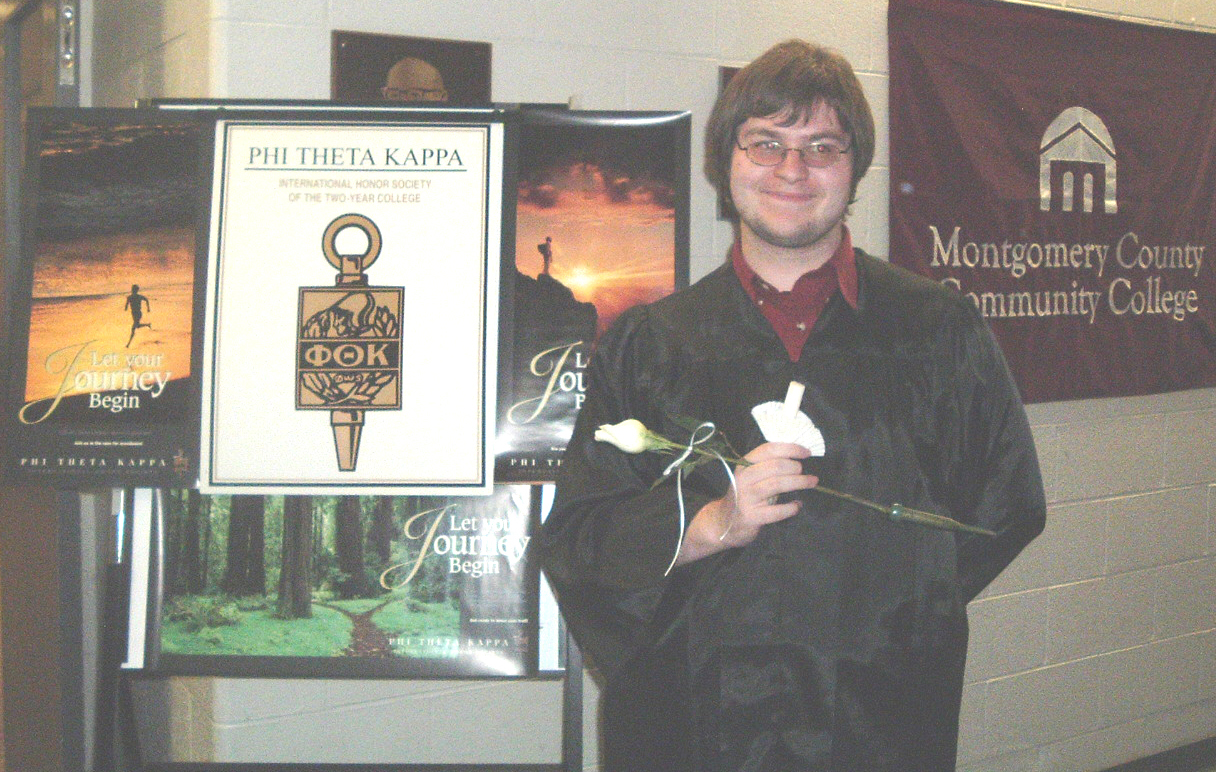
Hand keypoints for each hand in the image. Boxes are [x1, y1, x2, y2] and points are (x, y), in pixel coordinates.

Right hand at [675, 442, 817, 563]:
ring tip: (811, 482)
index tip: (807, 452)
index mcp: (744, 464)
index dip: (791, 449)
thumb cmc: (744, 496)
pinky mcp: (751, 516)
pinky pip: (776, 511)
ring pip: (777, 484)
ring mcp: (745, 497)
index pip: (769, 449)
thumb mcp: (751, 476)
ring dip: (799, 482)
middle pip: (776, 466)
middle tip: (806, 472)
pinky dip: (791, 508)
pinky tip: (797, 506)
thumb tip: (798, 456)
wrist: (723, 523)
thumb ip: (768, 465)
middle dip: (796, 468)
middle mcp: (743, 478)